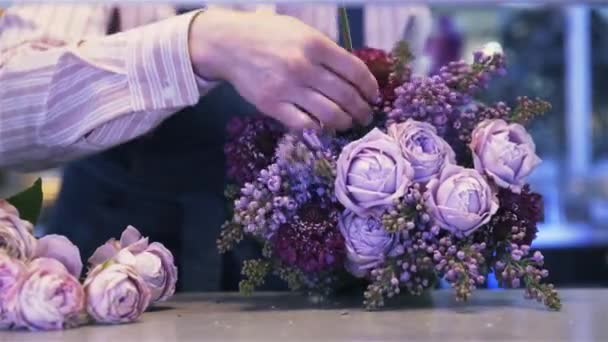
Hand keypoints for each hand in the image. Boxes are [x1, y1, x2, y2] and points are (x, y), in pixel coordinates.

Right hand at [188, 8, 378, 130]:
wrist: (229, 44)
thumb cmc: (269, 34)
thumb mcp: (302, 31)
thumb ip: (327, 51)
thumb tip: (354, 75)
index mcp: (316, 44)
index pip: (355, 71)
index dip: (370, 87)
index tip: (374, 96)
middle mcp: (304, 67)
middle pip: (346, 96)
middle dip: (362, 110)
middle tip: (366, 116)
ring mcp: (287, 88)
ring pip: (329, 114)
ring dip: (345, 122)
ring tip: (349, 124)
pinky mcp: (272, 105)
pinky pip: (303, 124)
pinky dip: (318, 127)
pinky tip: (323, 126)